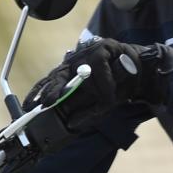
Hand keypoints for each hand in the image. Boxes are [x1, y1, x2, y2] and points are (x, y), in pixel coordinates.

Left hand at [23, 37, 172, 128]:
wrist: (143, 73)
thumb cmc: (119, 86)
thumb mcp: (101, 103)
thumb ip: (87, 111)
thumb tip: (71, 124)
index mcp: (72, 73)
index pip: (50, 81)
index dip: (38, 92)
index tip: (28, 106)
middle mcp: (77, 62)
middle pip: (57, 75)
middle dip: (51, 90)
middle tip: (45, 103)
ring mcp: (89, 54)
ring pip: (76, 71)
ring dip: (74, 87)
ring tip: (73, 99)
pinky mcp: (105, 48)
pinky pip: (100, 68)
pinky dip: (105, 83)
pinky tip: (111, 93)